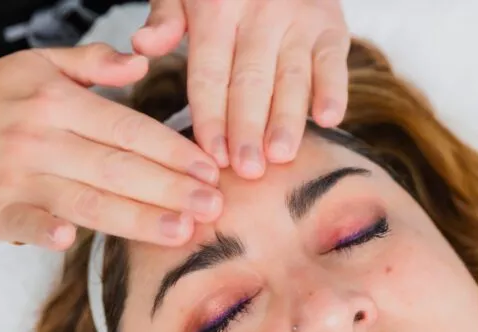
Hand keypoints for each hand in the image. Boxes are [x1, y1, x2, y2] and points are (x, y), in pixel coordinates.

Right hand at [0, 43, 221, 248]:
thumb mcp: (42, 64)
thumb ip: (93, 63)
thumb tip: (139, 64)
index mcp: (57, 102)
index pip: (128, 129)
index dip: (172, 151)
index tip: (208, 171)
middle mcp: (39, 136)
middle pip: (116, 168)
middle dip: (170, 189)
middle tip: (212, 208)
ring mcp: (16, 175)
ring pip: (86, 200)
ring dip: (135, 218)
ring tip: (180, 232)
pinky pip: (22, 222)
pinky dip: (42, 231)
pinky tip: (70, 240)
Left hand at [132, 0, 349, 178]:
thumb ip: (166, 19)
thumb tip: (142, 45)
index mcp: (216, 8)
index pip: (210, 73)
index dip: (212, 117)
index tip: (213, 156)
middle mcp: (259, 13)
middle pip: (250, 81)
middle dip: (248, 128)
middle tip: (247, 169)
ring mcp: (298, 19)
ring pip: (292, 77)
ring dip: (287, 119)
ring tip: (280, 155)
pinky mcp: (331, 25)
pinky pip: (334, 61)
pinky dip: (334, 90)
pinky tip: (329, 119)